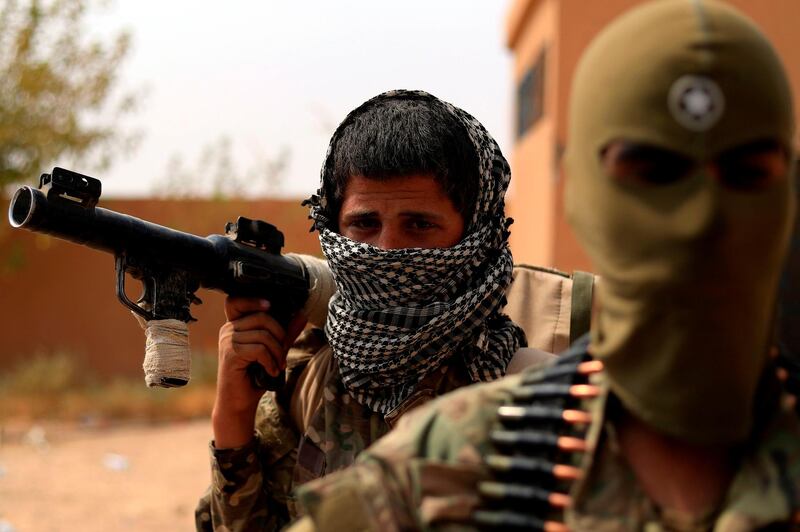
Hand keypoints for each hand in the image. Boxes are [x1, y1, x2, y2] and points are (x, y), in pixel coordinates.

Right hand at [212, 297, 305, 448]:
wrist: (239, 403)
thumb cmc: (254, 376)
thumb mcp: (272, 351)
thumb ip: (285, 334)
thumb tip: (301, 315)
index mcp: (235, 325)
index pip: (236, 301)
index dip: (254, 300)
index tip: (271, 306)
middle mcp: (227, 329)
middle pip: (262, 317)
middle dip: (280, 336)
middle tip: (283, 354)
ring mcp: (227, 341)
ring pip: (263, 335)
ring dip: (277, 353)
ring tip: (278, 366)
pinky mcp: (230, 354)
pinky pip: (259, 349)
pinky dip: (270, 362)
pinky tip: (271, 372)